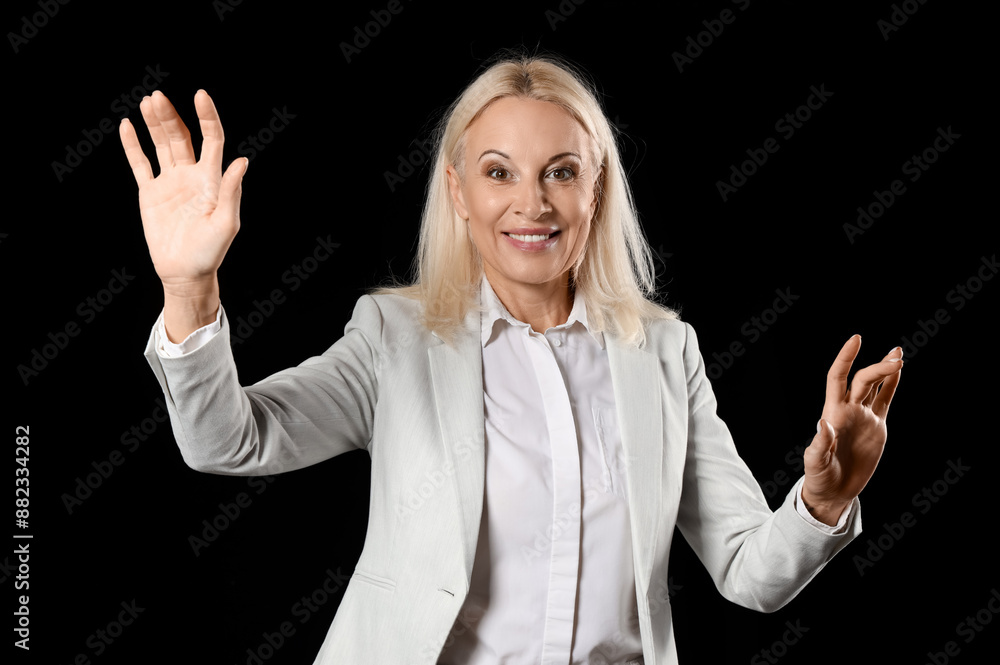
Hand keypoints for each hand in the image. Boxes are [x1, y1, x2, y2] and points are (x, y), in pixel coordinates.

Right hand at [119, 89, 246, 295]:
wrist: (185, 272)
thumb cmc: (211, 252)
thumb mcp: (226, 223)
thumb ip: (231, 192)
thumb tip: (241, 161)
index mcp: (212, 179)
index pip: (212, 140)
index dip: (207, 117)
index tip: (200, 95)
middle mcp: (192, 175)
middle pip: (182, 137)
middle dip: (170, 116)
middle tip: (157, 97)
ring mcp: (170, 182)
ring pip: (161, 145)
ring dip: (155, 123)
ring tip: (148, 102)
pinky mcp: (151, 193)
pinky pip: (141, 164)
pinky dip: (133, 145)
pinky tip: (127, 125)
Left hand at [801, 335, 902, 524]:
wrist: (833, 491)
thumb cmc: (819, 477)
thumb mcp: (816, 463)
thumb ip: (820, 445)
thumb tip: (824, 424)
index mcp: (833, 413)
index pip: (838, 377)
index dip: (845, 358)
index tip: (856, 340)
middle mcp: (848, 410)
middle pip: (863, 380)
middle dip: (878, 368)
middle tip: (896, 360)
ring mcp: (864, 416)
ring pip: (876, 385)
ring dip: (886, 369)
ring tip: (898, 354)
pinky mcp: (877, 427)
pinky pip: (886, 400)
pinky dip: (892, 386)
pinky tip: (899, 371)